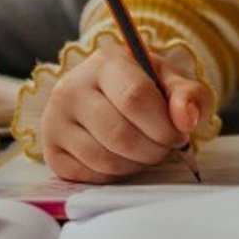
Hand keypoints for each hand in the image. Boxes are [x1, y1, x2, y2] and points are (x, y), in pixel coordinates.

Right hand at [39, 34, 210, 182]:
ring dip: (137, 164)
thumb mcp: (170, 81)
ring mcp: (55, 121)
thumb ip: (188, 96)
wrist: (107, 94)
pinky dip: (115, 175)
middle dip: (154, 149)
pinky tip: (123, 157)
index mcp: (104, 62)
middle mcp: (71, 89)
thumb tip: (186, 120)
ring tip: (145, 150)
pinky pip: (90, 176)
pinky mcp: (50, 151)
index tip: (178, 134)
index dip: (164, 125)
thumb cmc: (144, 86)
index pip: (135, 98)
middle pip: (120, 134)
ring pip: (105, 159)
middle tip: (164, 146)